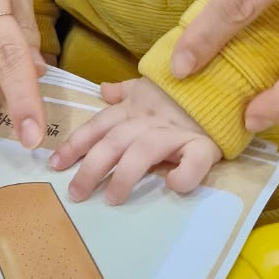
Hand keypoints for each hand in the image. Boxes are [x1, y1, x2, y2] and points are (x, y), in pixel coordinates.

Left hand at [49, 78, 220, 204]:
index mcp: (134, 108)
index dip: (76, 144)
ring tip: (112, 199)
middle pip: (114, 141)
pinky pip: (193, 162)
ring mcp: (176, 132)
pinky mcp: (205, 144)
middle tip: (75, 193)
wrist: (224, 79)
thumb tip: (102, 90)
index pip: (98, 125)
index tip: (55, 165)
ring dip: (125, 175)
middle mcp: (149, 120)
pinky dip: (182, 176)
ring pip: (144, 151)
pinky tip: (171, 186)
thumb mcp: (150, 86)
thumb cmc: (184, 89)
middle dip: (91, 167)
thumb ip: (125, 91)